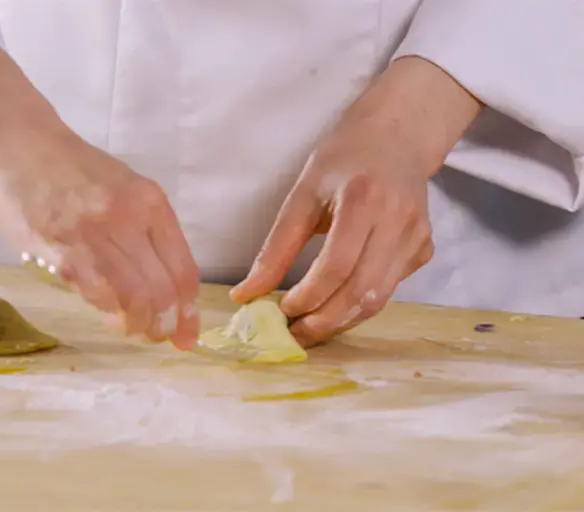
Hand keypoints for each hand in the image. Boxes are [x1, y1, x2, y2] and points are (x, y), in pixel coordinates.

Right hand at [0, 128, 199, 349]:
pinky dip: (108, 312)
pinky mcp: (60, 251)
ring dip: (137, 325)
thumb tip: (168, 289)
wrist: (17, 145)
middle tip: (160, 336)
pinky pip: (95, 294)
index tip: (188, 334)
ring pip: (131, 299)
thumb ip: (148, 232)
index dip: (189, 312)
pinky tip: (109, 314)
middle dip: (166, 325)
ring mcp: (93, 235)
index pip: (184, 270)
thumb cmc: (74, 169)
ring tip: (136, 330)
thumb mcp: (126, 188)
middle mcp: (128, 218)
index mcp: (151, 202)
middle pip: (161, 291)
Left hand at [231, 147, 432, 346]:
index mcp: (365, 200)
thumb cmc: (343, 159)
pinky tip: (336, 302)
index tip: (283, 310)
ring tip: (310, 326)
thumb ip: (276, 248)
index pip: (337, 266)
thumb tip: (246, 295)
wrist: (395, 137)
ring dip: (342, 321)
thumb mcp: (302, 194)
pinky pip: (389, 289)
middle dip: (325, 321)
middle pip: (362, 292)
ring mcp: (417, 237)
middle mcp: (399, 220)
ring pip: (379, 299)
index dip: (308, 296)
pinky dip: (359, 304)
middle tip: (295, 332)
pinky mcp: (424, 249)